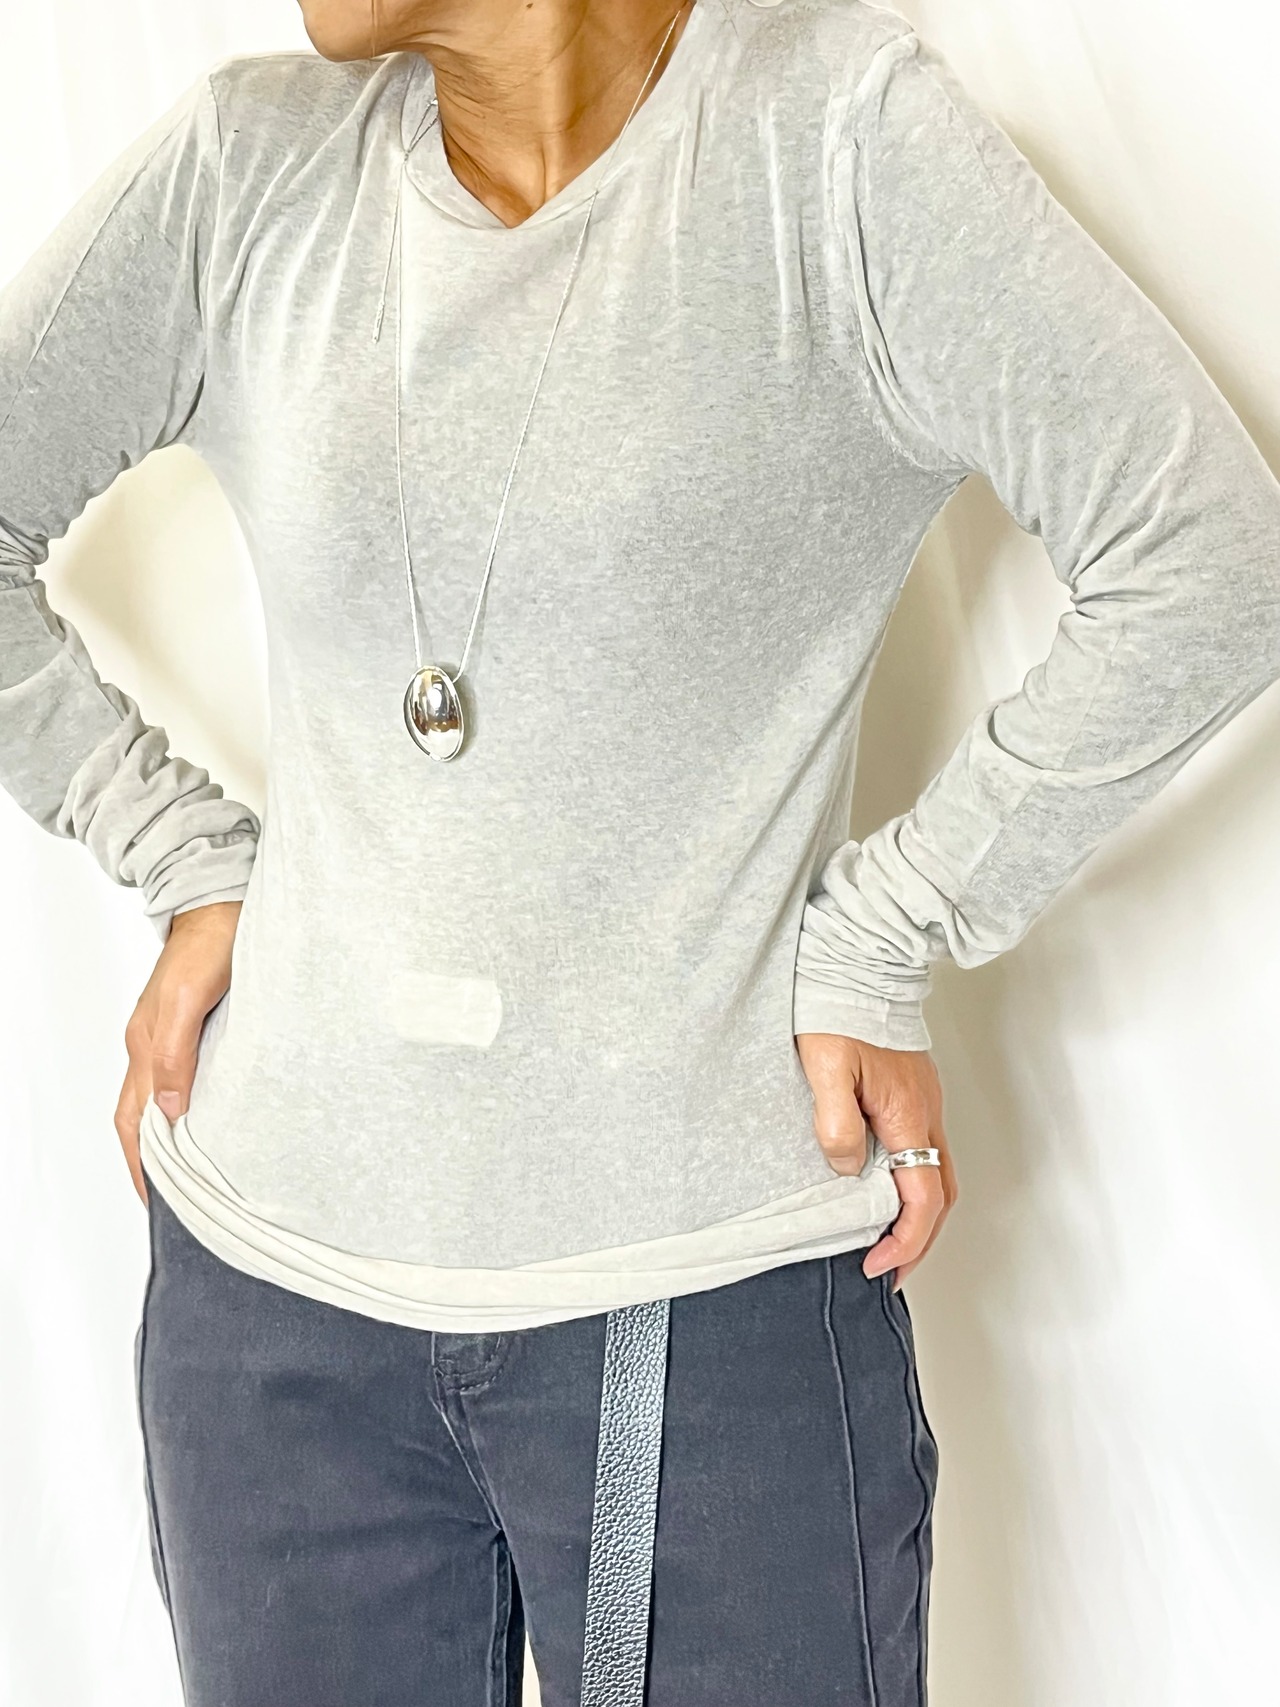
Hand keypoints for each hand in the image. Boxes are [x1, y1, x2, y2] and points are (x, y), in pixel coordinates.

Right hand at [114, 901, 242, 1205]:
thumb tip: (167, 1109)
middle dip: (148, 1161)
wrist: (222, 900)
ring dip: (166, 1136)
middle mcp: (152, 1044)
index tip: (153, 1202)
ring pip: (159, 1097)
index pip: (134, 1121)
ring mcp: (169, 1034)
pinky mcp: (192, 1023)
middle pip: (140, 1116)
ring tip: (186, 1171)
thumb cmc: (211, 943)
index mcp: (147, 1045)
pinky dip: (184, 1105)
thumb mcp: (191, 998)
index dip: (140, 1164)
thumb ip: (176, 1052)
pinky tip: (205, 1116)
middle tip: (169, 1200)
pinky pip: (179, 1076)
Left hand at [794, 1032, 957, 1290]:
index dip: (904, 1240)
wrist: (861, 965)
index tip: (877, 1265)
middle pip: (940, 1196)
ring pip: (936, 1174)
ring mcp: (924, 1103)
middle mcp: (926, 1114)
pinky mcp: (914, 1093)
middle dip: (918, 1241)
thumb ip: (836, 1123)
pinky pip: (924, 1151)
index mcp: (908, 1116)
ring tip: (887, 1240)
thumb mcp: (825, 1068)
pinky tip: (885, 1189)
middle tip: (888, 1269)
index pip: (921, 1197)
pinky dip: (911, 1184)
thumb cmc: (841, 1010)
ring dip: (917, 1215)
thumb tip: (848, 1168)